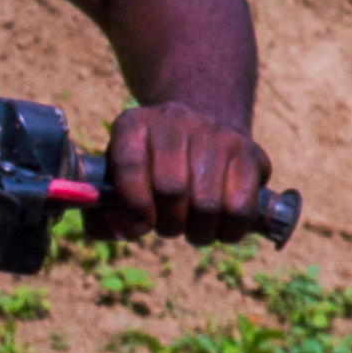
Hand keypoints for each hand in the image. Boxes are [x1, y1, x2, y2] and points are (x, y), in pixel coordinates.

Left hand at [95, 102, 270, 245]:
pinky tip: (220, 227)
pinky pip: (240, 207)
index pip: (129, 165)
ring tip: (193, 228)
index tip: (137, 228)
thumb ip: (103, 211)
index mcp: (133, 124)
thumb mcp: (117, 178)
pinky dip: (229, 231)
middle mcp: (175, 120)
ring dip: (198, 232)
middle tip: (168, 227)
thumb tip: (122, 231)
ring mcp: (215, 132)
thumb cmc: (150, 169)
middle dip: (167, 224)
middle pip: (171, 189)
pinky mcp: (248, 151)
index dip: (133, 207)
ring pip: (207, 204)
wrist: (200, 133)